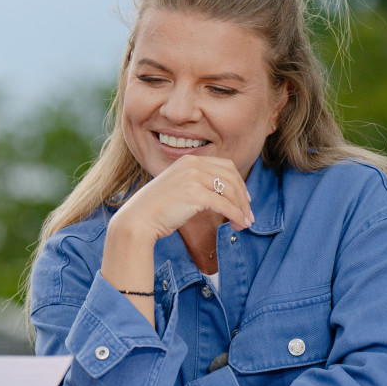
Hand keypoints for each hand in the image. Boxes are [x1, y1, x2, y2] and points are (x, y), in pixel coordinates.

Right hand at [112, 155, 253, 244]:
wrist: (137, 220)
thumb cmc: (156, 209)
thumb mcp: (177, 187)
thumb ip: (195, 184)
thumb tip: (220, 194)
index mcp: (189, 160)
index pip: (225, 166)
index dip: (239, 182)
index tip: (244, 198)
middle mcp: (192, 165)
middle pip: (232, 177)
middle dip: (244, 197)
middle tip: (248, 214)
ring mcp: (193, 178)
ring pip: (231, 191)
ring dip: (242, 209)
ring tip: (245, 223)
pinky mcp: (195, 194)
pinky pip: (225, 205)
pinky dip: (236, 216)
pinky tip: (239, 225)